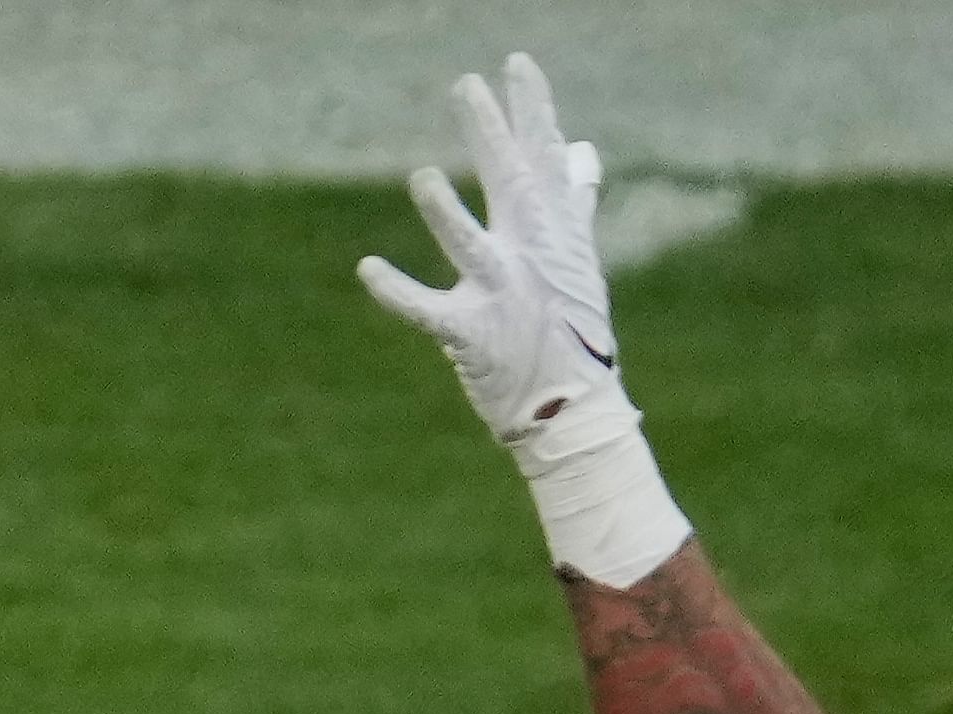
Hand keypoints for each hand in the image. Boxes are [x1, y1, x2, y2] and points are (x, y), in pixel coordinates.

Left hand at [356, 53, 630, 445]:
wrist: (572, 409)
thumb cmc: (571, 332)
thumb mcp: (578, 257)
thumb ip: (574, 203)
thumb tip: (584, 154)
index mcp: (553, 233)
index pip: (544, 159)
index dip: (532, 110)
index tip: (516, 64)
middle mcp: (530, 256)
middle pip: (511, 184)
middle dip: (491, 135)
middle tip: (467, 86)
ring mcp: (503, 295)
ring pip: (471, 247)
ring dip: (447, 214)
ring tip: (422, 177)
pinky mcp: (473, 336)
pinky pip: (429, 311)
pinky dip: (398, 293)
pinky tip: (368, 268)